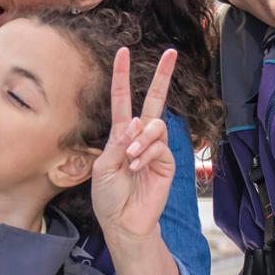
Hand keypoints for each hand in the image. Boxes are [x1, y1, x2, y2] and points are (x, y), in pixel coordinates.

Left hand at [91, 47, 177, 241]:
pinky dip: (147, 154)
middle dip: (162, 76)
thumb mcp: (103, 167)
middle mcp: (139, 137)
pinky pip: (160, 146)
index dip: (121, 76)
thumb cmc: (109, 196)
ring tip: (131, 159)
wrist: (123, 222)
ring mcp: (155, 148)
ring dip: (142, 139)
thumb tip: (136, 123)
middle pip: (154, 100)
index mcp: (120, 134)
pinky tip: (137, 168)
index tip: (123, 52)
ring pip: (155, 126)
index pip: (122, 99)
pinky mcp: (166, 162)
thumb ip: (119, 143)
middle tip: (171, 53)